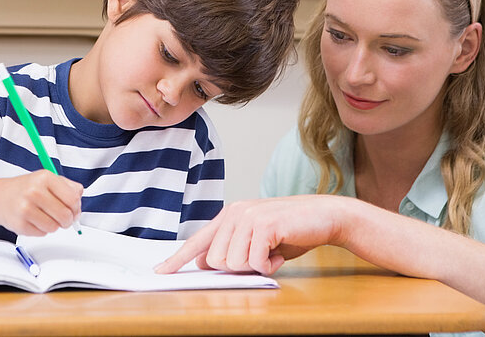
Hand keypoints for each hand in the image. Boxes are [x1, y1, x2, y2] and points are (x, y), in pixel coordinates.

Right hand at [0, 171, 81, 236]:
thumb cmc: (26, 188)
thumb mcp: (47, 179)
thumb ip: (68, 187)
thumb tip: (79, 201)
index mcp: (45, 178)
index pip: (73, 198)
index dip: (76, 207)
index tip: (74, 210)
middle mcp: (34, 191)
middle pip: (65, 215)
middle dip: (67, 220)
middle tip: (62, 217)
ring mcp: (25, 209)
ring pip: (55, 227)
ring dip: (53, 225)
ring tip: (44, 216)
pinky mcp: (20, 225)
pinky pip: (42, 234)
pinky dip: (41, 229)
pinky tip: (33, 220)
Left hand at [155, 196, 344, 275]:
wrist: (324, 216)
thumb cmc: (290, 232)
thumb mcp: (256, 241)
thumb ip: (231, 248)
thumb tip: (204, 263)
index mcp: (228, 216)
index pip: (197, 241)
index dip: (178, 258)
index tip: (160, 271)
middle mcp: (234, 213)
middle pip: (216, 261)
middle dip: (239, 268)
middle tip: (261, 256)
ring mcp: (248, 217)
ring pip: (233, 264)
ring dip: (256, 266)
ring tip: (272, 252)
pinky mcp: (264, 224)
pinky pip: (255, 261)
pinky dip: (269, 265)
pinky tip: (280, 253)